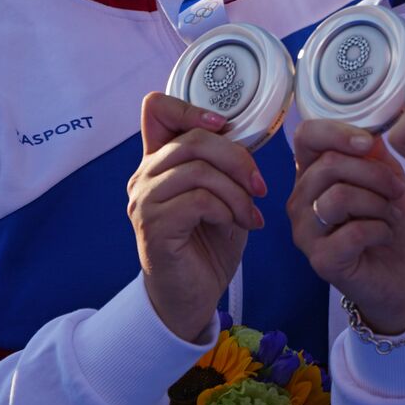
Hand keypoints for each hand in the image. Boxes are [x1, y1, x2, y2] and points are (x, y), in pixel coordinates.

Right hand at [128, 93, 265, 341]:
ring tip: (251, 214)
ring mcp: (145, 201)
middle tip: (260, 186)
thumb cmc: (210, 242)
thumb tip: (246, 134)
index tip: (224, 126)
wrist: (194, 295)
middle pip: (192, 140)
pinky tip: (236, 225)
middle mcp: (145, 176)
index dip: (191, 108)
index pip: (156, 108)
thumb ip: (224, 162)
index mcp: (160, 161)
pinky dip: (227, 210)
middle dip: (238, 159)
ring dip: (236, 191)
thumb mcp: (224, 192)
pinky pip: (198, 200)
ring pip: (197, 170)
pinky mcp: (152, 227)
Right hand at [287, 120, 404, 334]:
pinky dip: (379, 229)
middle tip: (397, 191)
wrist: (401, 272)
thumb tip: (367, 133)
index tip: (369, 144)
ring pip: (338, 197)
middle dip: (375, 174)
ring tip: (391, 215)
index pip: (306, 136)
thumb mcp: (389, 178)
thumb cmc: (390, 221)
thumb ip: (375, 154)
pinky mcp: (320, 260)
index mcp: (312, 173)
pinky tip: (384, 235)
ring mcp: (305, 232)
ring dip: (378, 203)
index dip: (338, 132)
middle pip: (328, 164)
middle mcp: (299, 200)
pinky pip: (352, 232)